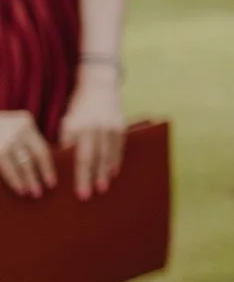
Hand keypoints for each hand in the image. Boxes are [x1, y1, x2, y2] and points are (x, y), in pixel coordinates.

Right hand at [0, 109, 56, 198]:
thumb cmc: (2, 126)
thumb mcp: (17, 125)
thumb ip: (29, 139)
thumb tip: (43, 166)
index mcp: (26, 123)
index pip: (41, 149)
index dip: (47, 168)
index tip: (52, 183)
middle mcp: (16, 131)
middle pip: (30, 159)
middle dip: (35, 177)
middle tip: (40, 193)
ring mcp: (3, 142)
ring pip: (17, 165)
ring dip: (23, 180)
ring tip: (28, 192)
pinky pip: (5, 168)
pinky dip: (12, 178)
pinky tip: (17, 186)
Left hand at [58, 63, 125, 199]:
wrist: (100, 87)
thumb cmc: (79, 108)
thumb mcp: (67, 122)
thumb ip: (67, 142)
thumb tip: (63, 164)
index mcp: (80, 129)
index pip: (81, 158)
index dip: (81, 176)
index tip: (81, 192)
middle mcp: (96, 129)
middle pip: (96, 159)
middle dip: (94, 178)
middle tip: (92, 194)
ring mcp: (111, 127)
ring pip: (109, 154)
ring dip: (106, 172)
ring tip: (103, 187)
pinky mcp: (121, 126)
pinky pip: (120, 147)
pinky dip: (116, 160)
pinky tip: (113, 171)